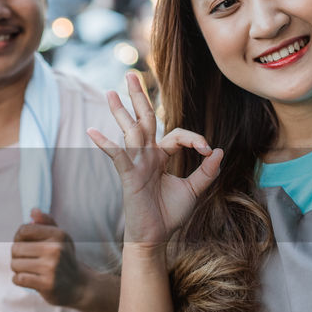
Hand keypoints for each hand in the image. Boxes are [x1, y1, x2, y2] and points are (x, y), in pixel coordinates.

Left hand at [11, 209, 87, 305]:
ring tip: (30, 270)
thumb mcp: (60, 238)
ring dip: (18, 269)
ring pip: (15, 264)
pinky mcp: (46, 284)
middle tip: (28, 260)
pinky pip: (18, 279)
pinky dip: (19, 280)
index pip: (24, 230)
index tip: (25, 244)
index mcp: (58, 234)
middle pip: (16, 248)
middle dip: (17, 256)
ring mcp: (51, 267)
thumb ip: (46, 222)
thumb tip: (33, 211)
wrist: (79, 286)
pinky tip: (30, 279)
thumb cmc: (64, 259)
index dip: (19, 237)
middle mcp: (55, 249)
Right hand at [87, 71, 223, 248]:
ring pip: (131, 130)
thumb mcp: (195, 190)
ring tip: (112, 91)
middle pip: (144, 119)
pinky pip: (117, 155)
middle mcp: (147, 155)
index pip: (177, 134)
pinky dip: (105, 143)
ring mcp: (136, 163)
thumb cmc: (170, 215)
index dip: (194, 138)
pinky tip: (92, 131)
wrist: (155, 237)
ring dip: (121, 111)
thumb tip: (218, 151)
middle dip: (138, 97)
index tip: (207, 150)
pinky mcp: (128, 175)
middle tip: (131, 74)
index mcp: (161, 156)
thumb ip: (206, 171)